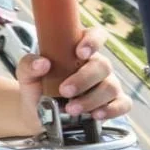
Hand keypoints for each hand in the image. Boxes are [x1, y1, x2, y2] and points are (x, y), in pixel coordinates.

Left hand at [16, 26, 130, 122]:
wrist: (37, 112)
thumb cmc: (36, 86)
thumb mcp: (26, 74)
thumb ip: (29, 64)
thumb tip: (42, 63)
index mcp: (78, 49)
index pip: (95, 35)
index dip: (92, 41)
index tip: (80, 52)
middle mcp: (96, 65)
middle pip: (102, 65)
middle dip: (84, 79)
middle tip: (65, 91)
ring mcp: (106, 83)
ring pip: (110, 86)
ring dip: (91, 99)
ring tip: (71, 108)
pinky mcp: (112, 103)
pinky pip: (122, 104)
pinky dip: (111, 110)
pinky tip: (95, 114)